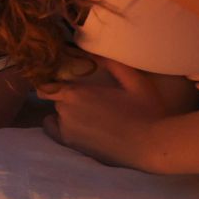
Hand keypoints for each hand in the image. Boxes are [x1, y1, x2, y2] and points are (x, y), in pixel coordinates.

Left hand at [39, 56, 196, 170]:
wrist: (150, 147)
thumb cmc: (146, 111)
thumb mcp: (134, 81)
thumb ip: (112, 64)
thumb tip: (92, 51)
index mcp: (76, 93)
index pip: (48, 82)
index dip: (54, 79)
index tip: (65, 78)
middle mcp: (65, 111)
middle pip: (57, 97)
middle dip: (67, 94)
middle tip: (89, 97)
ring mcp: (65, 130)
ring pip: (57, 113)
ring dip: (67, 110)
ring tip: (89, 113)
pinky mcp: (70, 145)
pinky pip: (53, 130)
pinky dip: (58, 125)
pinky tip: (76, 125)